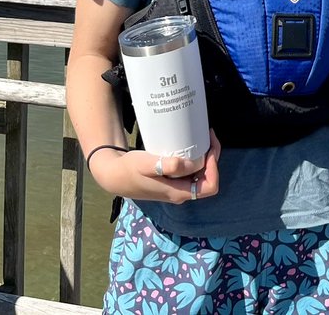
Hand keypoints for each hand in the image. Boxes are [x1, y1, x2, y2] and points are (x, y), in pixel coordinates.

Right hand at [89, 130, 221, 201]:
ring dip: (204, 157)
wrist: (114, 176)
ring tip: (201, 137)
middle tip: (207, 136)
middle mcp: (180, 193)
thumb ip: (168, 166)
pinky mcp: (171, 182)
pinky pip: (190, 172)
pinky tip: (188, 145)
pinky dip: (194, 158)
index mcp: (178, 193)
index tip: (209, 147)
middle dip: (212, 157)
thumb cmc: (129, 170)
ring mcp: (176, 188)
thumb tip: (192, 164)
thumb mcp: (147, 165)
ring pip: (200, 175)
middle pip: (208, 179)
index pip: (210, 185)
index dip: (214, 167)